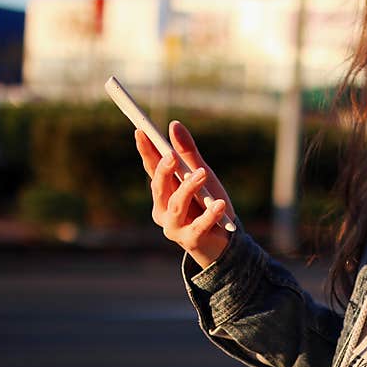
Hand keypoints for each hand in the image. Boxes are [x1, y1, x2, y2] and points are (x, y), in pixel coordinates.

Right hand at [135, 120, 236, 268]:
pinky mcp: (191, 240)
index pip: (152, 169)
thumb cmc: (209, 205)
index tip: (141, 131)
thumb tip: (173, 124)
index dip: (146, 151)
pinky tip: (219, 205)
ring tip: (202, 173)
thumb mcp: (203, 175)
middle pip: (159, 187)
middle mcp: (163, 210)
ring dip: (189, 188)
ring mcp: (174, 227)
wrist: (225, 242)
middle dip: (163, 171)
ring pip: (176, 205)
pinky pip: (199, 226)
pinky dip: (210, 214)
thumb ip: (188, 153)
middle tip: (171, 155)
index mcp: (163, 193)